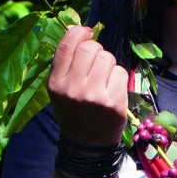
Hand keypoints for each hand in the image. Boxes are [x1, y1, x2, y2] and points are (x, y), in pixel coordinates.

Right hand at [48, 25, 128, 144]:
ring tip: (103, 79)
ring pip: (108, 58)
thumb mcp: (61, 90)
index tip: (86, 33)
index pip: (67, 45)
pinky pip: (120, 72)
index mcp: (56, 83)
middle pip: (91, 48)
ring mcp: (94, 96)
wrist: (87, 146)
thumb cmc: (74, 112)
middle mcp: (73, 89)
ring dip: (108, 64)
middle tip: (97, 63)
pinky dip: (118, 78)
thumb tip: (83, 31)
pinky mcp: (114, 103)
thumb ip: (68, 63)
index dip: (79, 33)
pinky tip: (112, 90)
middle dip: (97, 50)